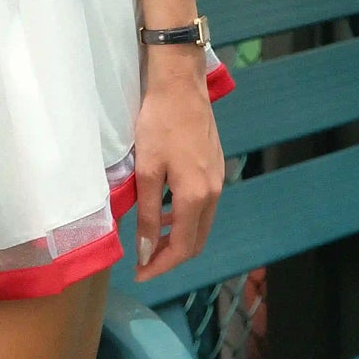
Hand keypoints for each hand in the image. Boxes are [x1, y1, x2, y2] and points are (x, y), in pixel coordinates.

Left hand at [132, 56, 223, 282]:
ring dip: (179, 238)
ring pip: (202, 223)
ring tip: (152, 240)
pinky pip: (204, 205)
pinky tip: (168, 211)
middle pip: (197, 240)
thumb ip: (149, 214)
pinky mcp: (216, 166)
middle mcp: (214, 192)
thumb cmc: (159, 124)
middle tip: (145, 262)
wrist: (181, 84)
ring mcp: (218, 178)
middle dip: (171, 257)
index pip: (183, 247)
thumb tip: (147, 251)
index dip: (161, 265)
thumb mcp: (147, 170)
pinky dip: (187, 218)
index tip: (140, 273)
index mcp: (197, 196)